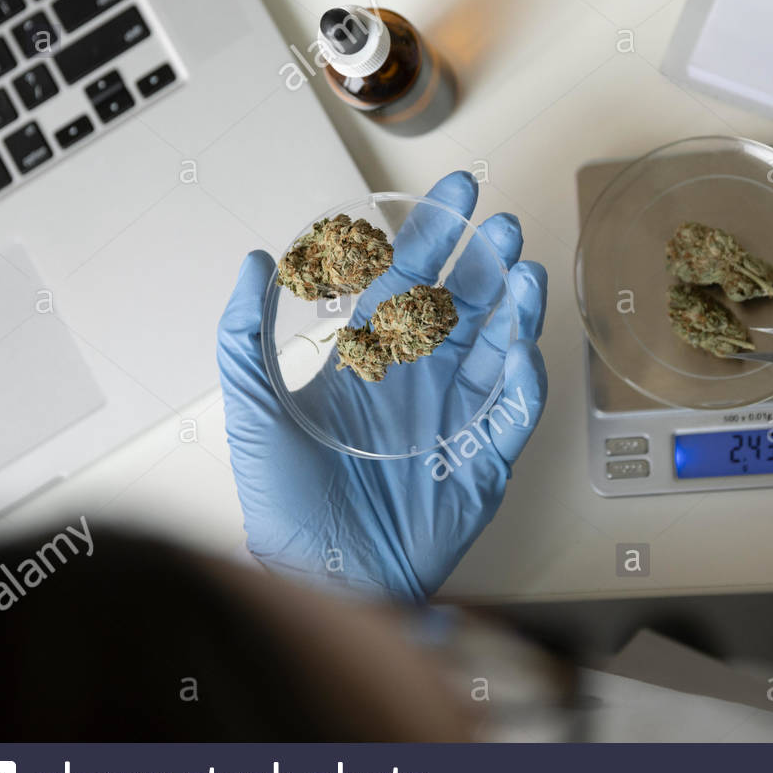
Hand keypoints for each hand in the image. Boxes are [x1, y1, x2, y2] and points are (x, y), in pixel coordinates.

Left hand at [217, 172, 548, 602]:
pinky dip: (522, 382)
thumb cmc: (283, 503)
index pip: (411, 280)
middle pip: (466, 306)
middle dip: (488, 264)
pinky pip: (513, 413)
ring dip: (516, 310)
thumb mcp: (253, 409)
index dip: (437, 234)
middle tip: (505, 228)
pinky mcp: (483, 462)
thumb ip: (246, 333)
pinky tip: (519, 352)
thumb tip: (253, 261)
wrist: (320, 578)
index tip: (459, 194)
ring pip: (498, 349)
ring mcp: (454, 418)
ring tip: (526, 275)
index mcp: (370, 360)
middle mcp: (417, 380)